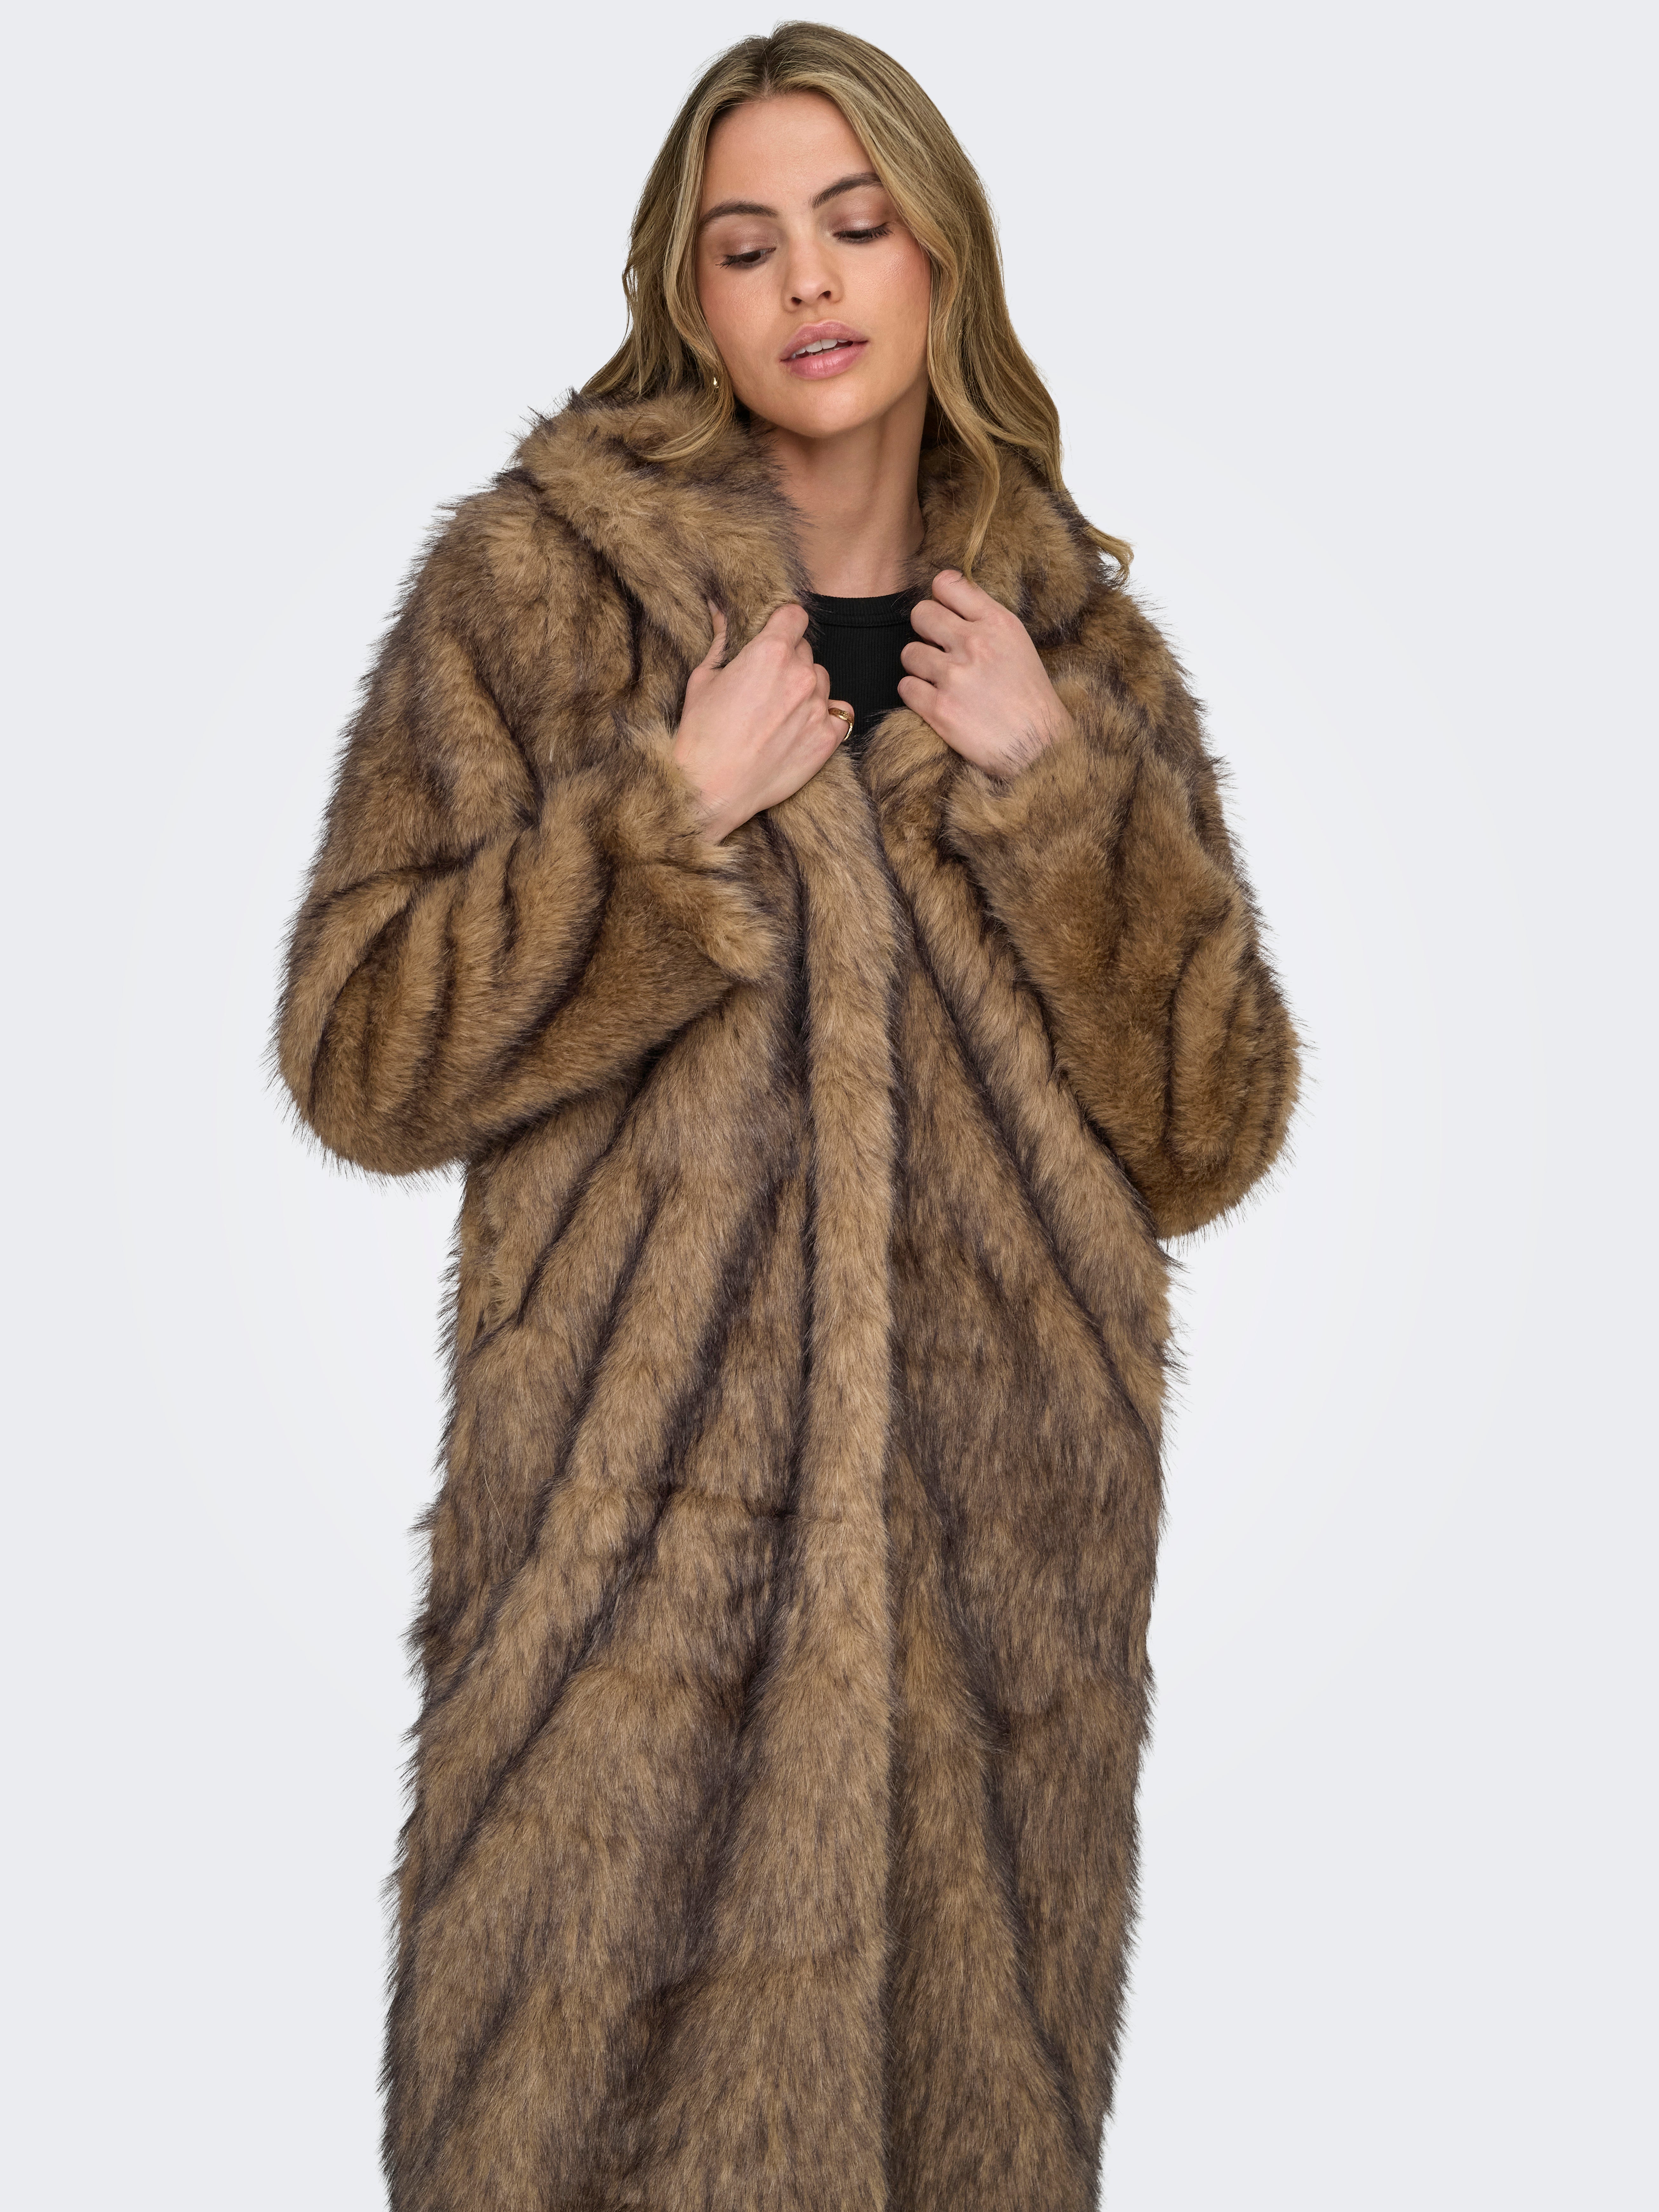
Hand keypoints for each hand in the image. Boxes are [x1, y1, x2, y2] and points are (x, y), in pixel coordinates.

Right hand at [673, 602, 852, 843]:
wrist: (711, 788)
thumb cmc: (702, 734)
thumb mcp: (704, 678)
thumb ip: (722, 640)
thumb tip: (720, 610)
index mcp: (770, 651)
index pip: (794, 615)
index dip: (783, 623)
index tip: (775, 635)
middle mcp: (800, 674)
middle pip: (805, 649)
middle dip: (789, 660)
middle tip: (766, 685)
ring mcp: (817, 706)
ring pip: (822, 680)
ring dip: (806, 688)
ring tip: (780, 712)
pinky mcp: (828, 737)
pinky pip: (839, 712)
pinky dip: (825, 716)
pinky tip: (801, 728)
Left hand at [899, 570, 1075, 775]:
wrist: (1039, 747)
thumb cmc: (1029, 697)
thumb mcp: (1018, 645)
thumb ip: (985, 620)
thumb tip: (948, 603)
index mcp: (997, 623)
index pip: (948, 585)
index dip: (939, 597)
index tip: (944, 612)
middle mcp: (975, 644)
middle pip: (921, 614)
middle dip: (925, 631)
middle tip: (938, 649)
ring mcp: (955, 676)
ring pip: (909, 652)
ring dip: (919, 667)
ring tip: (940, 680)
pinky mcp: (939, 709)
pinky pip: (905, 687)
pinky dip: (915, 695)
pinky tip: (935, 701)